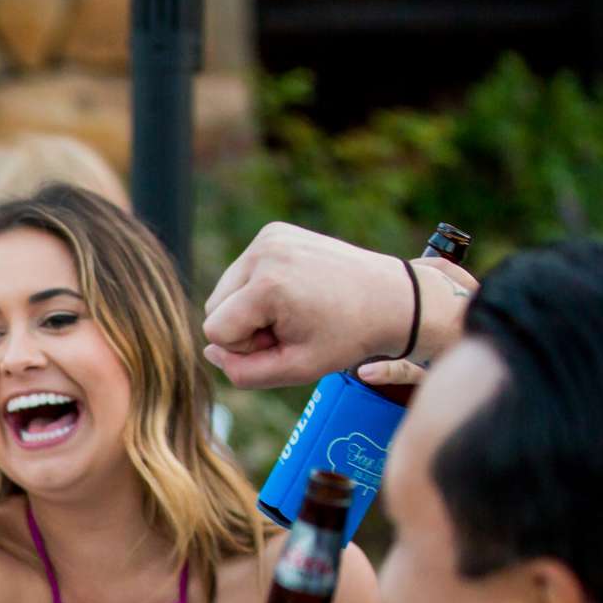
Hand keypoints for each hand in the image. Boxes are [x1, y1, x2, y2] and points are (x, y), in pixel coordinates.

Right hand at [201, 224, 468, 388]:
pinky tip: (295, 292)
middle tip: (293, 328)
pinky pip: (243, 271)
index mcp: (267, 284)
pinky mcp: (274, 231)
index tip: (286, 343)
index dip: (245, 348)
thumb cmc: (348, 336)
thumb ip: (243, 372)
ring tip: (295, 311)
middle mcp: (263, 251)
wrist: (393, 297)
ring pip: (225, 290)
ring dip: (250, 308)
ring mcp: (268, 236)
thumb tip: (210, 349)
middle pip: (214, 306)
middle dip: (245, 326)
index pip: (215, 330)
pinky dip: (260, 288)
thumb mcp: (296, 368)